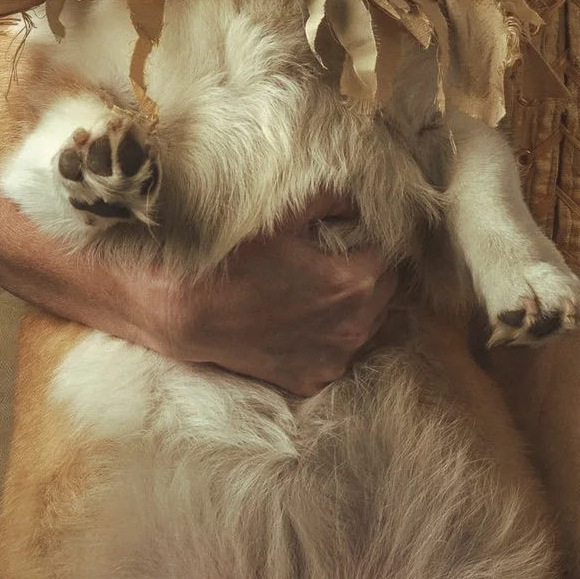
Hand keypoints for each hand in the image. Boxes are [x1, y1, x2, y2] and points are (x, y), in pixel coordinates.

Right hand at [121, 192, 396, 397]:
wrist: (188, 312)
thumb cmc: (234, 259)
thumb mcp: (285, 215)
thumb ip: (332, 199)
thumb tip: (361, 198)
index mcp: (354, 282)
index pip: (391, 255)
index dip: (376, 241)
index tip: (357, 235)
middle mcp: (353, 327)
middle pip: (385, 291)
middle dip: (371, 272)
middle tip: (341, 257)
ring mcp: (333, 359)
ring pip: (368, 325)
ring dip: (357, 306)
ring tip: (323, 288)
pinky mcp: (312, 379)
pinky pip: (338, 354)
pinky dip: (330, 337)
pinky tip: (305, 320)